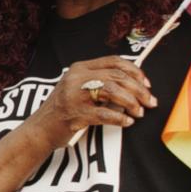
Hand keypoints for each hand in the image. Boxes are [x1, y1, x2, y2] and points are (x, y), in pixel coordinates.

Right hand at [25, 56, 155, 149]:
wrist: (40, 129)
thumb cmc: (63, 110)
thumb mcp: (78, 88)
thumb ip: (99, 82)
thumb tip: (133, 85)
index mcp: (80, 68)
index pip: (114, 61)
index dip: (134, 71)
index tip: (147, 83)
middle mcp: (77, 78)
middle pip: (117, 77)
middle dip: (139, 90)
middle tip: (150, 102)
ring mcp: (75, 95)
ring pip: (112, 91)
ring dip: (131, 102)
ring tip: (139, 112)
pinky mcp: (75, 114)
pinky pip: (104, 113)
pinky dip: (119, 118)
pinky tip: (127, 122)